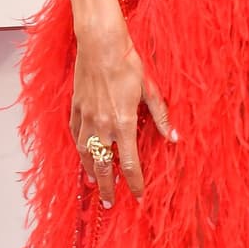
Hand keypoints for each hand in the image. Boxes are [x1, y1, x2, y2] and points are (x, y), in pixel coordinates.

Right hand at [71, 22, 175, 205]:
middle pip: (104, 165)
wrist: (100, 44)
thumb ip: (160, 116)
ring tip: (94, 184)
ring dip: (91, 171)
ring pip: (86, 154)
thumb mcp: (149, 89)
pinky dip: (79, 149)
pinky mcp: (75, 109)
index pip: (130, 163)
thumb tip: (173, 136)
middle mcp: (102, 125)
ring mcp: (86, 118)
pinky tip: (82, 155)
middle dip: (108, 187)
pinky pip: (75, 136)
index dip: (134, 182)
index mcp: (124, 123)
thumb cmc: (127, 63)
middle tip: (109, 203)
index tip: (138, 196)